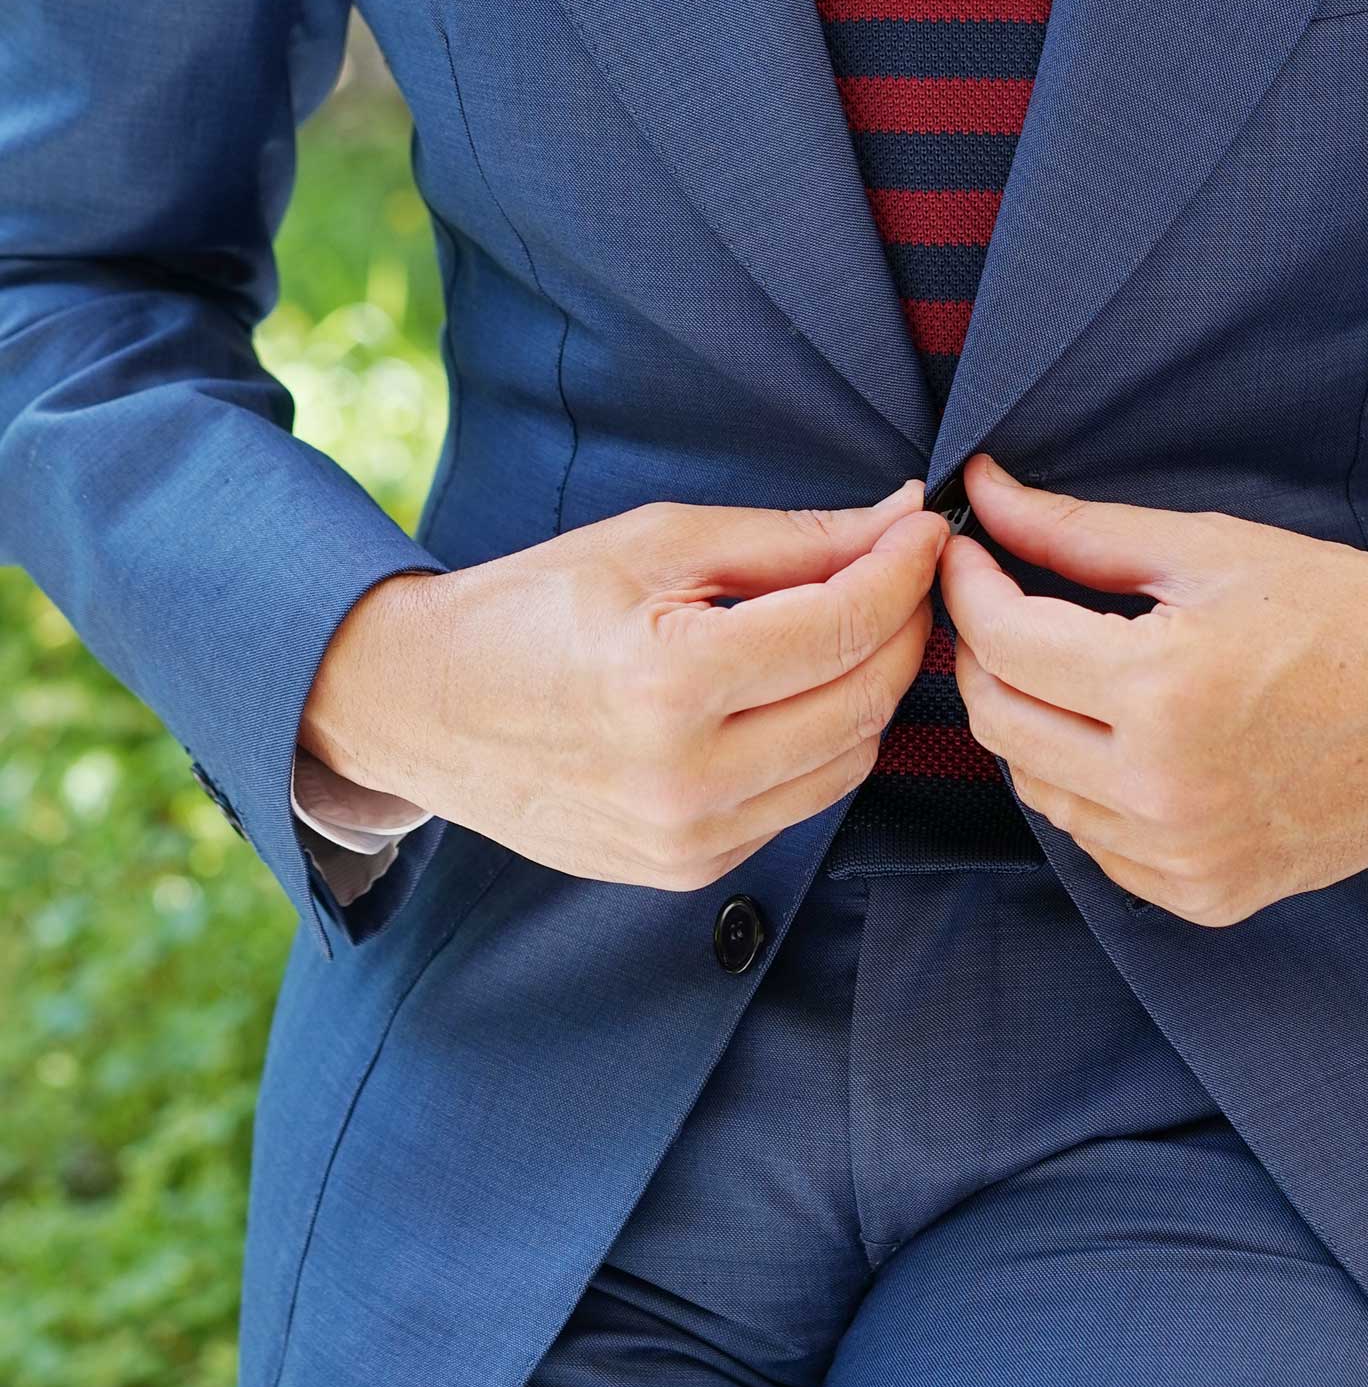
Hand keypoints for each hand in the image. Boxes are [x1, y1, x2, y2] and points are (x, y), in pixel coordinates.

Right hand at [299, 483, 948, 891]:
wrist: (422, 706)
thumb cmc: (531, 607)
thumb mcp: (653, 544)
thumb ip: (788, 539)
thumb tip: (898, 518)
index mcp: (670, 682)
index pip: (845, 625)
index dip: (905, 569)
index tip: (926, 528)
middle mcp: (686, 777)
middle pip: (865, 700)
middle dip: (904, 626)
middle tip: (904, 571)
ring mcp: (689, 837)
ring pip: (851, 760)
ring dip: (872, 688)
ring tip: (852, 625)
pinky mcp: (688, 868)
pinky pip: (802, 802)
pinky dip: (821, 741)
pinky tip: (794, 692)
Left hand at [940, 456, 1367, 924]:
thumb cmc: (1343, 614)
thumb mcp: (1212, 551)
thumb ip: (1081, 531)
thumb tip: (985, 493)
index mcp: (1164, 689)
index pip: (1003, 641)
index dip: (967, 585)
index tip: (968, 551)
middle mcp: (1161, 788)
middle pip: (999, 722)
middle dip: (984, 653)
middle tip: (1005, 605)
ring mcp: (1181, 855)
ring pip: (1035, 787)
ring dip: (1032, 721)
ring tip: (1071, 670)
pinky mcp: (1201, 894)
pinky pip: (1094, 842)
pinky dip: (1086, 786)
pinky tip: (1123, 740)